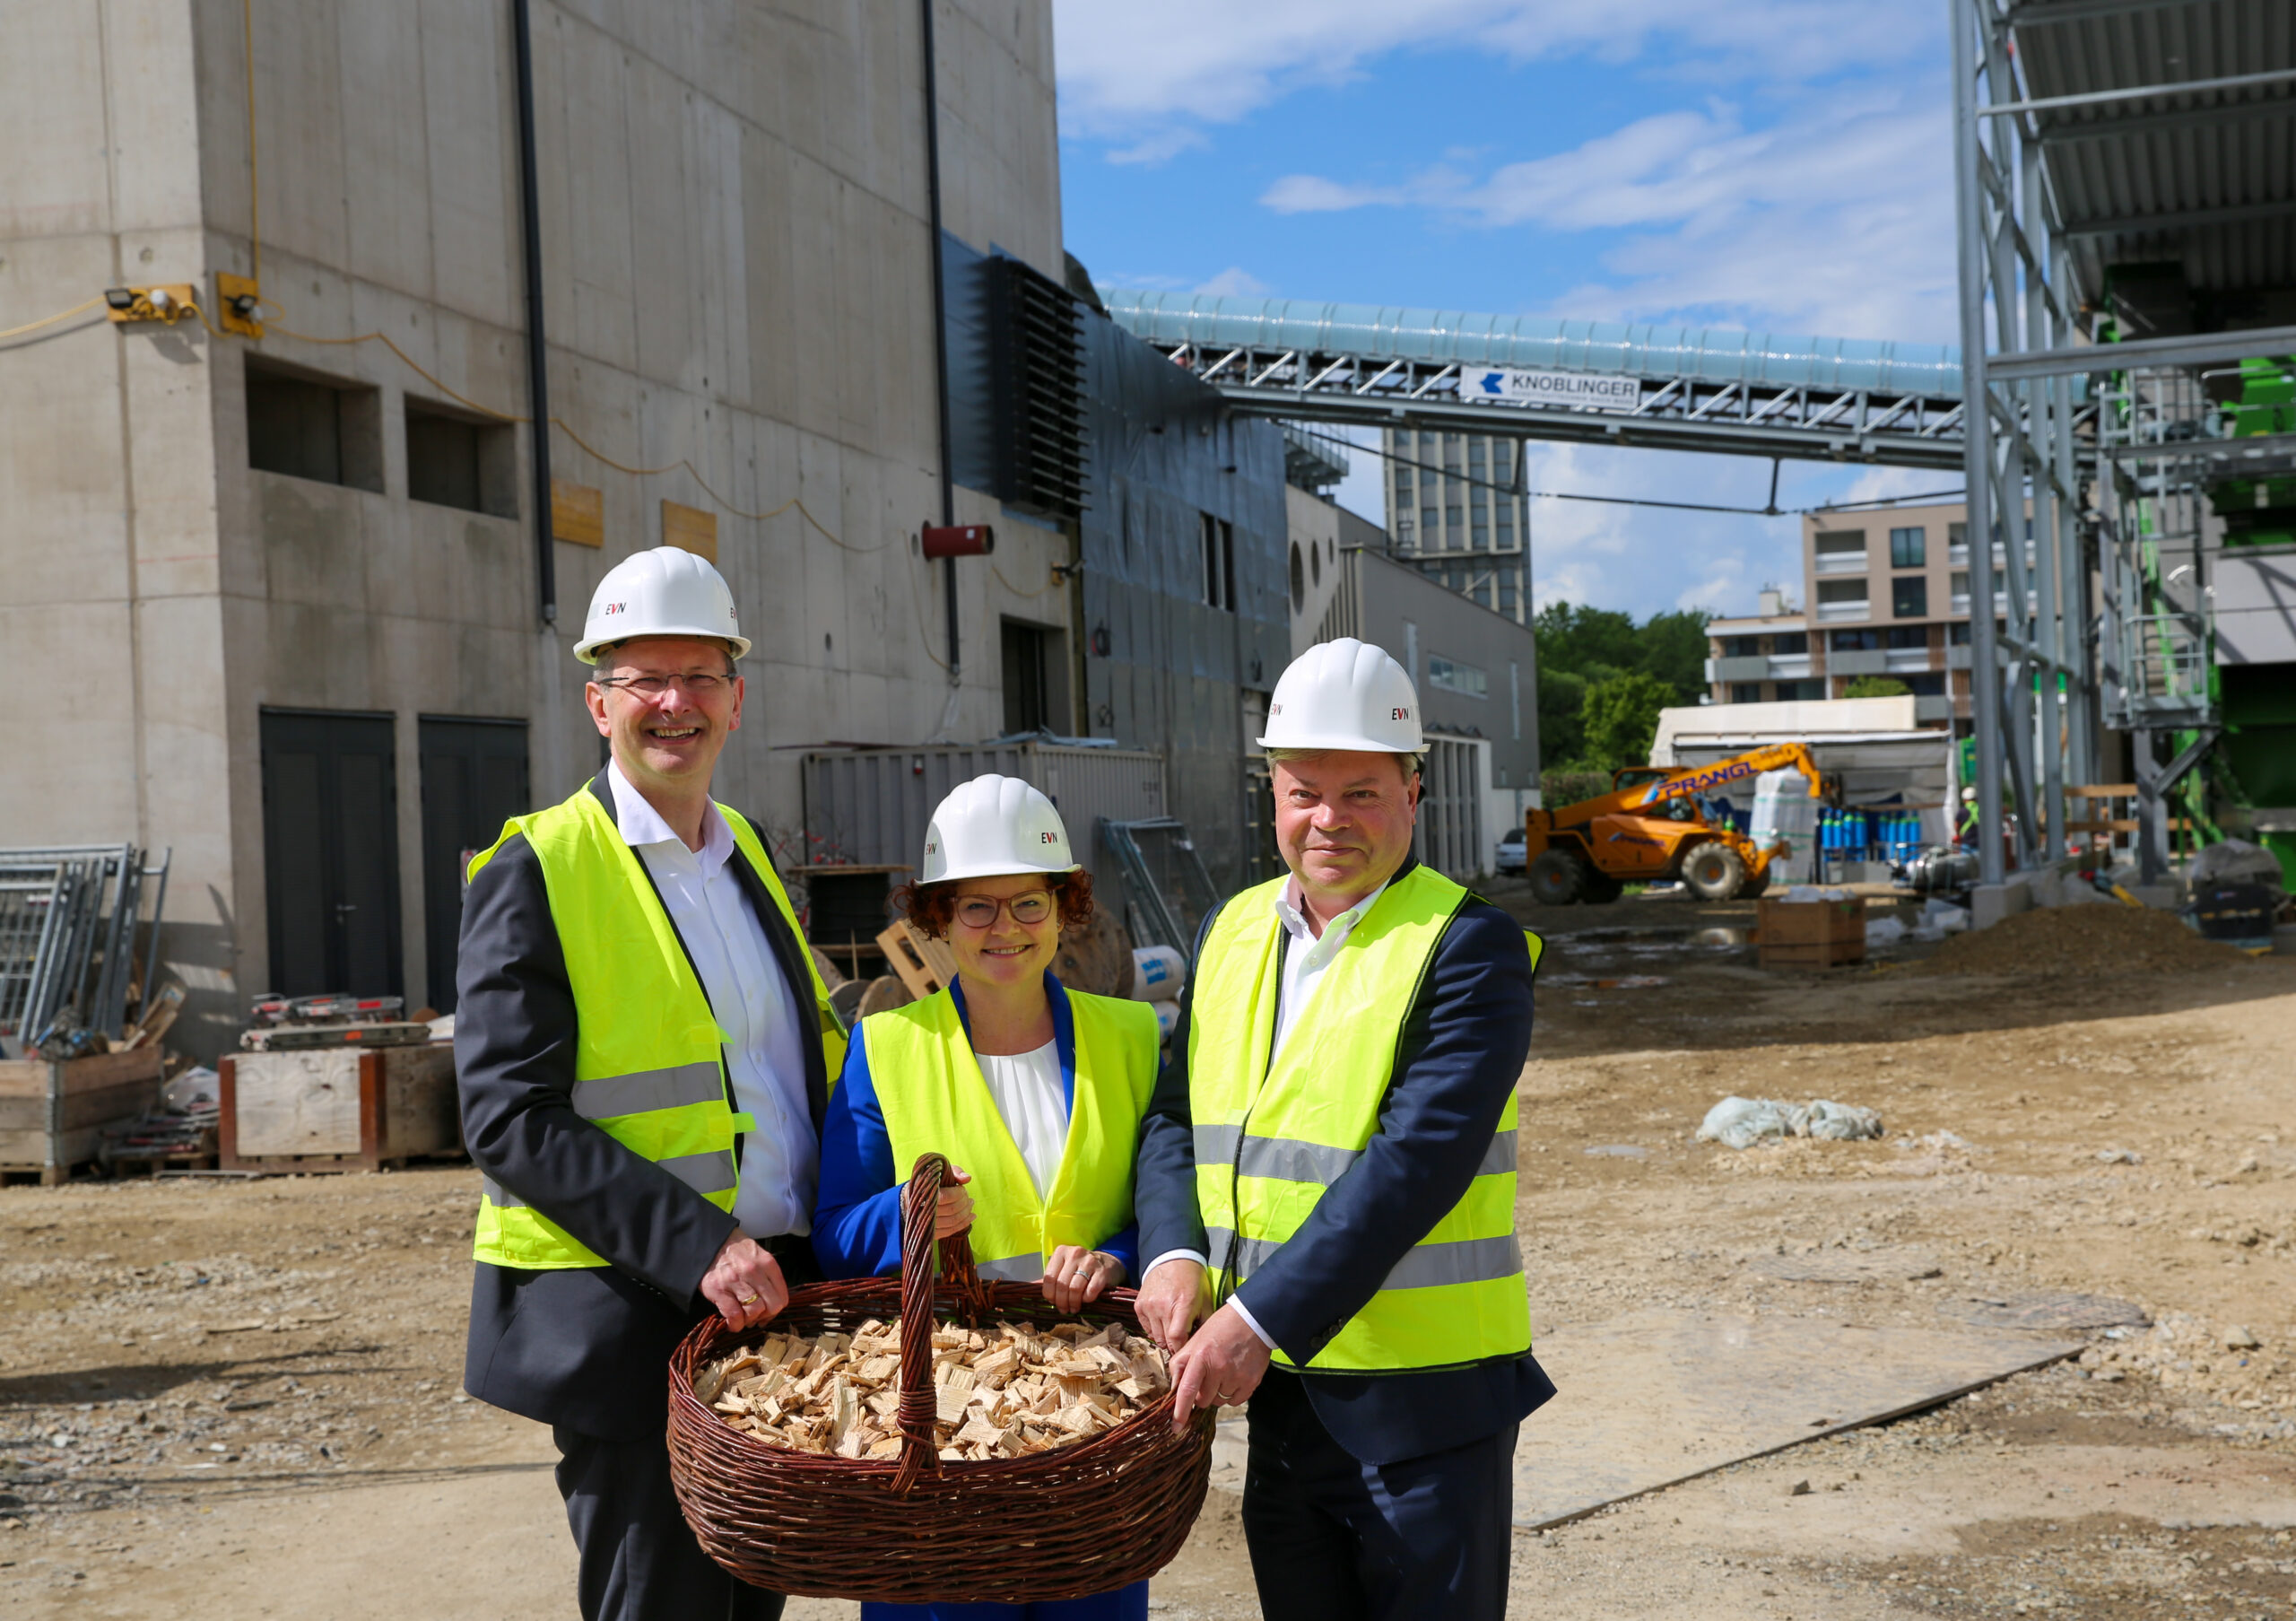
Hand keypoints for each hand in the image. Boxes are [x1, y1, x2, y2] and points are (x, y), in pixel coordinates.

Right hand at [699, 1232, 787, 1331]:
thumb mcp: (759, 1257)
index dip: (776, 1310)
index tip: (768, 1313)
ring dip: (750, 1320)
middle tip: (756, 1317)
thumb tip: (775, 1305)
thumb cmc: (737, 1253)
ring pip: (754, 1312)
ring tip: (743, 1318)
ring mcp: (735, 1280)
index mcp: (767, 1263)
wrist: (710, 1244)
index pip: (782, 1297)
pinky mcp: (718, 1290)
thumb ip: (769, 1277)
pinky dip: (735, 1325)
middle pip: (772, 1306)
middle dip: (765, 1317)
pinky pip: (734, 1316)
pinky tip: (733, 1323)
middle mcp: (753, 1271)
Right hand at [906, 1164, 974, 1239]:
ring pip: (951, 1222)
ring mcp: (925, 1224)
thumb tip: (967, 1179)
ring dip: (965, 1214)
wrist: (913, 1197)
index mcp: (922, 1192)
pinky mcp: (929, 1233)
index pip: (945, 1197)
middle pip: (950, 1210)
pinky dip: (962, 1225)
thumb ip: (955, 1172)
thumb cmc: (931, 1183)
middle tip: (969, 1198)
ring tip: (971, 1205)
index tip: (963, 1189)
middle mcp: (922, 1210)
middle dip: (964, 1203)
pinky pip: (949, 1232)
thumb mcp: (941, 1172)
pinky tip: (971, 1217)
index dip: (958, 1193)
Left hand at [1041, 1246, 1123, 1314]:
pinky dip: (1087, 1299)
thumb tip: (1031, 1288)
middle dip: (1061, 1301)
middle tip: (1064, 1309)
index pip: (1049, 1277)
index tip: (1053, 1301)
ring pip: (1075, 1289)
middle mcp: (1075, 1253)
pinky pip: (1091, 1291)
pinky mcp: (1102, 1271)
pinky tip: (1086, 1300)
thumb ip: (1050, 1277)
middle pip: (1061, 1284)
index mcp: (1061, 1252)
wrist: (1107, 1263)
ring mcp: (1090, 1261)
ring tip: (1073, 1308)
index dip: (1049, 1293)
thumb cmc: (1080, 1268)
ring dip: (1073, 1303)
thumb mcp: (1064, 1268)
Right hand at [1133, 1257, 1206, 1352]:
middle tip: (1181, 1342)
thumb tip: (1200, 1344)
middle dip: (1174, 1346)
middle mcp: (1163, 1306)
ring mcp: (1149, 1306)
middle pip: (1165, 1341)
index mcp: (1183, 1304)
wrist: (1172, 1258)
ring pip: (1155, 1337)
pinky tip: (1163, 1321)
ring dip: (1164, 1338)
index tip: (1186, 1350)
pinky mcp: (1139, 1305)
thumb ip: (1204, 1322)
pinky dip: (1154, 1329)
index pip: (1177, 1338)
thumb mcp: (1206, 1299)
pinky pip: (1146, 1328)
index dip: (1181, 1348)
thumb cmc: (1192, 1280)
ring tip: (1172, 1331)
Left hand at [1166, 1302, 1270, 1430]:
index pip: (1187, 1390)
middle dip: (1201, 1394)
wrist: (1253, 1320)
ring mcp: (1236, 1377)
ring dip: (1217, 1393)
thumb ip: (1181, 1363)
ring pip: (1219, 1401)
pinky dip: (1231, 1394)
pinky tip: (1233, 1377)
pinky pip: (1234, 1401)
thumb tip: (1174, 1388)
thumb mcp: (1195, 1340)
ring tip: (1223, 1372)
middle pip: (1203, 1400)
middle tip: (1207, 1377)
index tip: (1176, 1428)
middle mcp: (1218, 1369)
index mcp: (1201, 1357)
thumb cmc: (1220, 1328)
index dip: (1180, 1412)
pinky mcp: (1250, 1382)